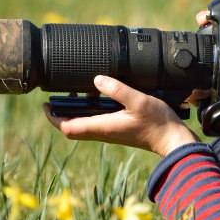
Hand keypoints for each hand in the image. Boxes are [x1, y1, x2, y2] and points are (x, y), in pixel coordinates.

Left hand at [43, 75, 198, 156]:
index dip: (53, 117)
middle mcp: (103, 132)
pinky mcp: (118, 130)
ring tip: (75, 93)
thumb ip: (117, 89)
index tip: (46, 105)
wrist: (172, 140)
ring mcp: (111, 133)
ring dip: (75, 112)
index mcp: (102, 126)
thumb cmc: (157, 123)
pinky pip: (95, 123)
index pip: (68, 127)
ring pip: (83, 125)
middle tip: (57, 97)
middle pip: (72, 128)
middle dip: (61, 114)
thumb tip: (96, 80)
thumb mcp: (138, 101)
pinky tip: (98, 98)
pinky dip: (89, 112)